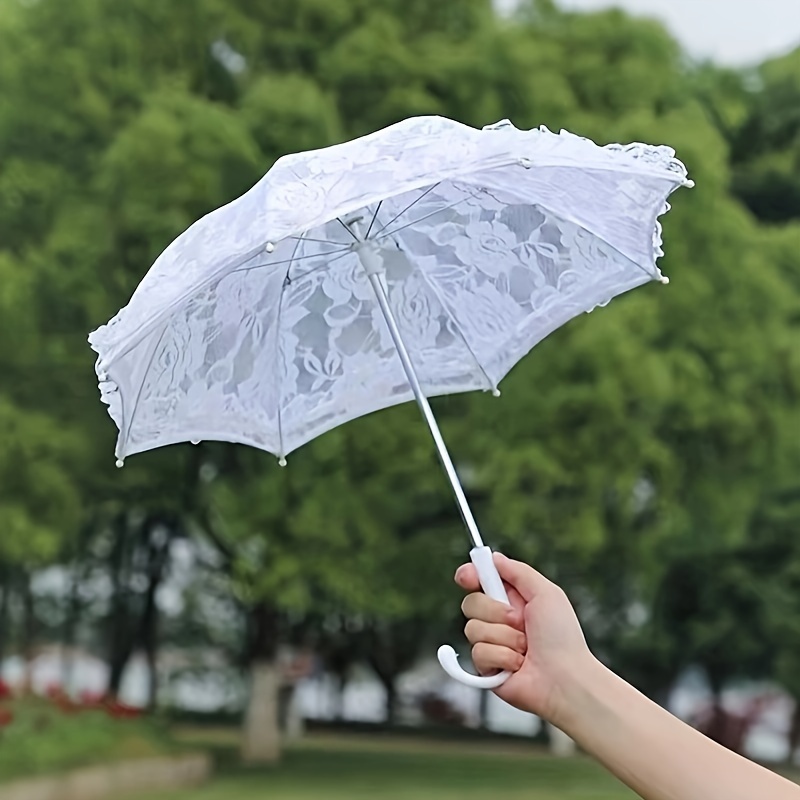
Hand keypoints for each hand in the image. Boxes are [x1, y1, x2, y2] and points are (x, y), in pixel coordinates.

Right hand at [455, 552, 593, 722]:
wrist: (565, 679)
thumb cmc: (563, 638)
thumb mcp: (546, 593)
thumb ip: (518, 571)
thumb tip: (493, 557)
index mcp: (513, 599)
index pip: (479, 580)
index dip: (469, 575)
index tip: (467, 576)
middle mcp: (499, 620)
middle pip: (470, 602)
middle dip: (495, 610)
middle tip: (520, 620)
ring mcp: (492, 643)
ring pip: (473, 629)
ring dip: (504, 637)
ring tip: (525, 647)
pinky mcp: (487, 667)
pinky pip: (478, 653)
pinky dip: (502, 657)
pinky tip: (518, 664)